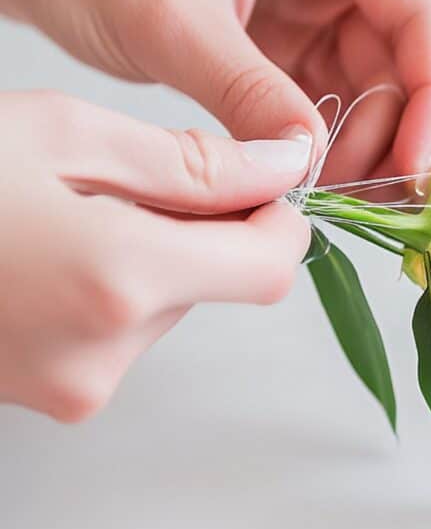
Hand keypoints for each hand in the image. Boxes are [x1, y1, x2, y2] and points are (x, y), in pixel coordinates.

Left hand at [0, 0, 430, 186]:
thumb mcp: (175, 24)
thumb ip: (252, 95)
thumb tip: (314, 163)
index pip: (415, 6)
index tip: (417, 161)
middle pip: (398, 53)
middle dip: (388, 130)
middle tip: (364, 198)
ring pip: (366, 83)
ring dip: (356, 143)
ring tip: (330, 196)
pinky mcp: (281, 34)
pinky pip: (321, 95)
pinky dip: (320, 141)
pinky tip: (310, 179)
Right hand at [0, 90, 310, 420]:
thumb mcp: (63, 133)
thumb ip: (190, 162)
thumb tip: (283, 168)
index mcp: (117, 280)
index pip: (270, 269)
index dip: (277, 218)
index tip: (255, 176)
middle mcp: (106, 354)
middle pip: (217, 283)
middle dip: (197, 225)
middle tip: (120, 175)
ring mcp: (77, 386)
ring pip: (170, 304)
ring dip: (149, 253)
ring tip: (65, 211)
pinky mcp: (55, 395)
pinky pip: (123, 329)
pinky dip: (114, 284)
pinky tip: (50, 248)